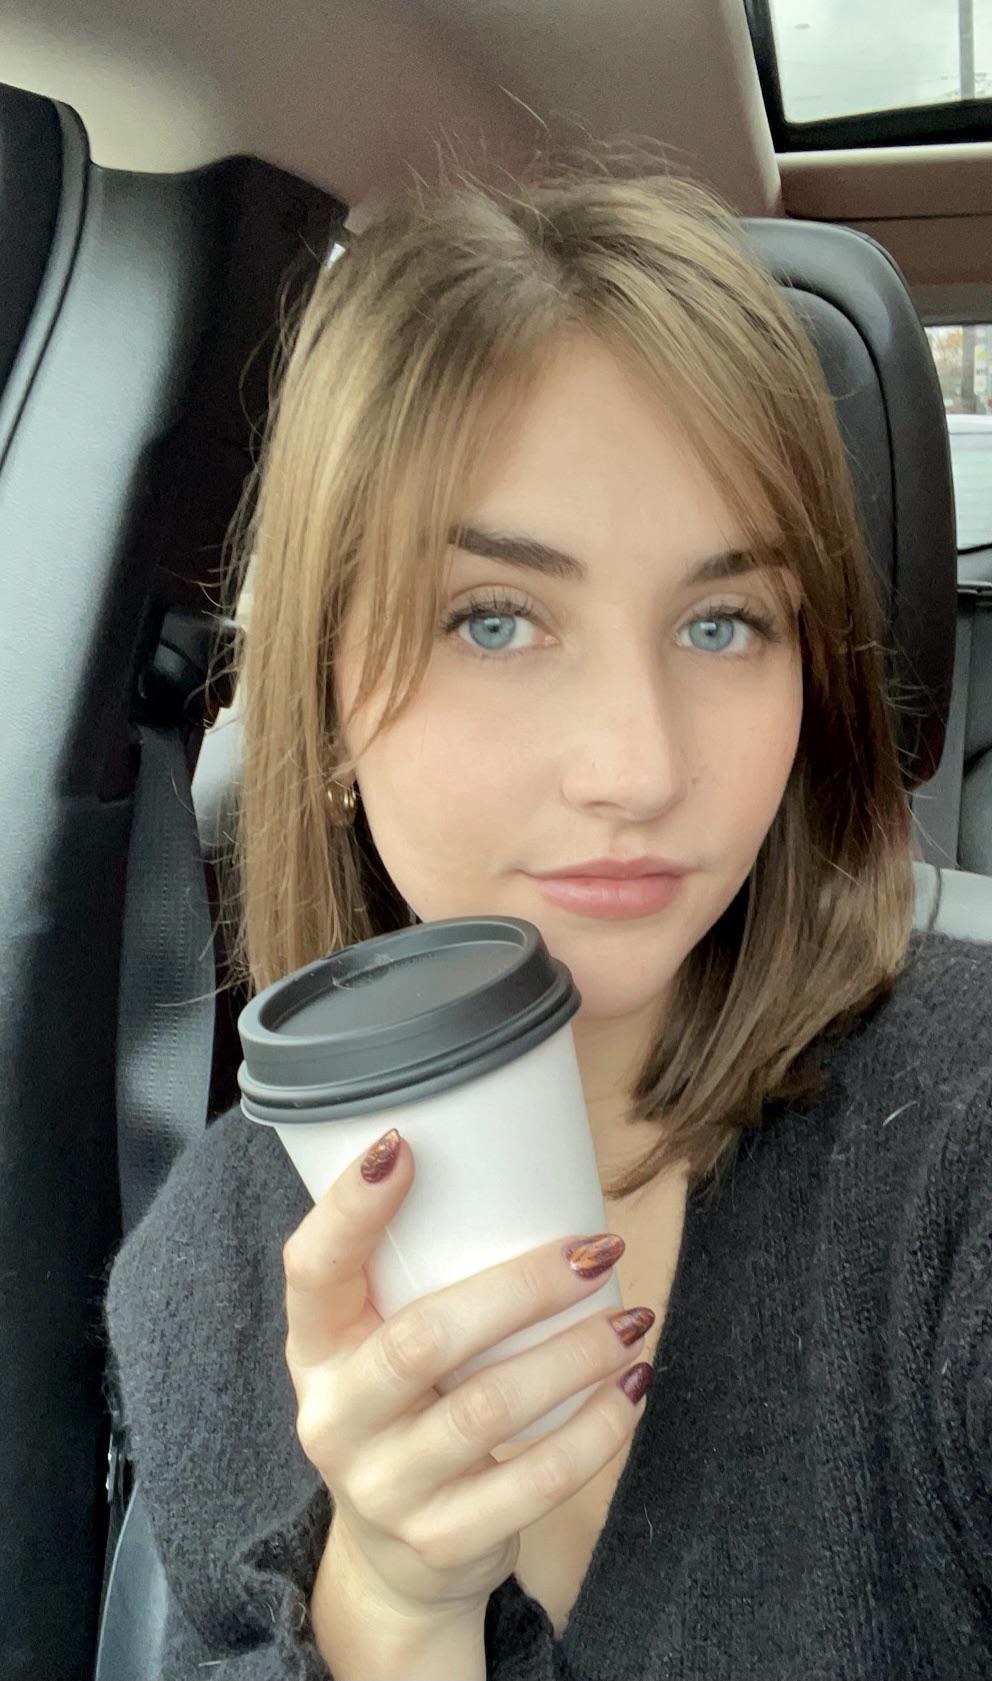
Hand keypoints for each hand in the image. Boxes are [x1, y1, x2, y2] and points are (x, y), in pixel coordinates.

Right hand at [281, 1128, 652, 1623]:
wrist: (393, 1561)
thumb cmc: (406, 1411)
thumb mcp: (378, 1348)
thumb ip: (415, 1281)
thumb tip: (521, 1171)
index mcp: (315, 1348)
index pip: (311, 1270)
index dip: (348, 1209)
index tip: (404, 1146)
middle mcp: (334, 1418)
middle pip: (423, 1340)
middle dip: (520, 1288)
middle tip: (594, 1251)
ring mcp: (383, 1488)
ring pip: (488, 1410)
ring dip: (574, 1355)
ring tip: (631, 1318)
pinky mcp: (442, 1541)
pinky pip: (534, 1483)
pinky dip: (596, 1431)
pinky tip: (632, 1387)